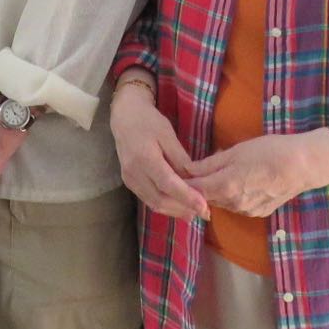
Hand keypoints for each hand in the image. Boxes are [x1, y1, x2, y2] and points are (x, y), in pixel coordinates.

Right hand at [110, 82, 207, 220]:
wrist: (124, 116)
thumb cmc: (148, 121)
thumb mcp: (168, 134)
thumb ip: (180, 158)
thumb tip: (195, 180)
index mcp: (144, 158)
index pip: (167, 184)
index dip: (186, 198)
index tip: (204, 207)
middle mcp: (134, 173)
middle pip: (160, 199)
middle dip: (183, 209)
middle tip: (204, 213)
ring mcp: (129, 179)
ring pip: (154, 203)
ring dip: (175, 211)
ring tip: (195, 212)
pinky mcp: (129, 182)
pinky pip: (148, 199)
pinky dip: (165, 205)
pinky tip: (179, 206)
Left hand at [185, 131, 327, 216]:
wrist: (304, 166)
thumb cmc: (270, 151)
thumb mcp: (236, 151)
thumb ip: (210, 163)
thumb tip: (187, 169)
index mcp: (224, 186)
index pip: (192, 190)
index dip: (180, 183)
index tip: (172, 175)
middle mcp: (233, 204)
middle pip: (205, 198)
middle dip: (197, 188)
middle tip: (192, 173)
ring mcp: (246, 211)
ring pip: (221, 202)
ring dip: (215, 192)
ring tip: (217, 174)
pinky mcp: (258, 213)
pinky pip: (237, 205)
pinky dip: (232, 195)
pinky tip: (239, 182)